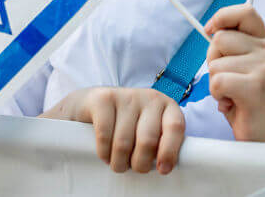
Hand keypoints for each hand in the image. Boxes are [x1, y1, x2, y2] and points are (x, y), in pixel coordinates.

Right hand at [41, 87, 185, 173]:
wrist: (89, 104)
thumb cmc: (125, 124)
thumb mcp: (147, 129)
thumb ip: (160, 142)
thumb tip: (165, 168)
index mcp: (166, 106)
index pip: (175, 127)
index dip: (169, 151)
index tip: (162, 170)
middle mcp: (149, 97)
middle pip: (148, 140)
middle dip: (140, 163)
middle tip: (134, 168)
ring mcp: (126, 95)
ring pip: (124, 142)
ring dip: (119, 161)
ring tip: (118, 163)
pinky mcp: (103, 98)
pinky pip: (105, 135)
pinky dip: (104, 152)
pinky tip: (105, 154)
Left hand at [205, 5, 264, 142]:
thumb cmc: (248, 100)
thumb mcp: (243, 66)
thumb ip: (231, 47)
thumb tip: (208, 29)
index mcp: (264, 42)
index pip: (246, 11)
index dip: (223, 16)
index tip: (211, 30)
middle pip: (220, 39)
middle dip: (213, 60)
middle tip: (228, 79)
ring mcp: (263, 68)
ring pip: (215, 64)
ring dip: (216, 83)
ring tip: (233, 94)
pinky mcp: (255, 87)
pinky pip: (217, 82)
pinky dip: (217, 95)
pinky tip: (232, 103)